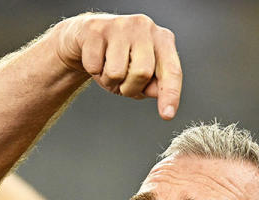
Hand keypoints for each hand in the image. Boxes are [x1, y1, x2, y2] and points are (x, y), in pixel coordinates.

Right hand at [52, 13, 181, 118]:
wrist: (86, 37)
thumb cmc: (118, 57)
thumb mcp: (140, 74)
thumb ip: (153, 85)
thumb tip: (159, 92)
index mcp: (162, 39)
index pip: (171, 70)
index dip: (170, 94)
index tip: (167, 115)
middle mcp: (144, 27)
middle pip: (142, 73)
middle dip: (129, 87)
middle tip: (122, 82)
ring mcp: (120, 25)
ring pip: (116, 72)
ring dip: (108, 81)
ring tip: (107, 68)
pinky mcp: (96, 29)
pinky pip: (94, 66)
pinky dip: (93, 71)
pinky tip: (96, 59)